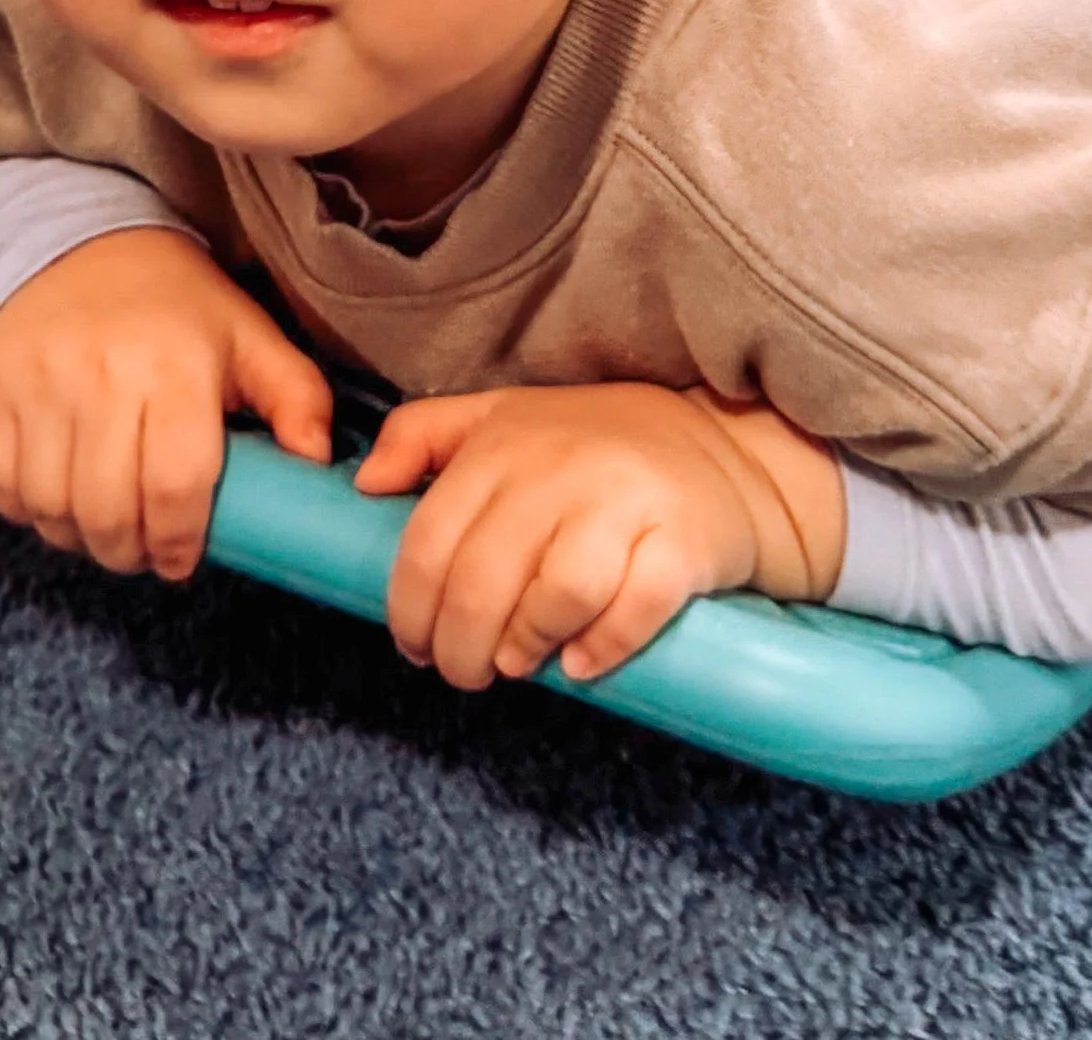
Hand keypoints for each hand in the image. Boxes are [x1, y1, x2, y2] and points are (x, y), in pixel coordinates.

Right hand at [0, 227, 332, 578]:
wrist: (83, 240)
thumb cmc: (178, 303)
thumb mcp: (249, 335)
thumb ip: (296, 396)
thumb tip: (318, 462)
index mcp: (177, 365)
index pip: (176, 484)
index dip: (179, 540)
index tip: (182, 559)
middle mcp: (103, 373)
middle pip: (107, 508)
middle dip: (128, 553)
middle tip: (143, 552)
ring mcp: (40, 380)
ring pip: (50, 505)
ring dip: (77, 539)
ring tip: (103, 532)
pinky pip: (0, 481)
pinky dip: (27, 512)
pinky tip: (58, 504)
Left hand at [352, 381, 845, 689]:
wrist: (727, 449)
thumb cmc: (597, 447)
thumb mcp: (504, 419)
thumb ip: (425, 435)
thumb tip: (364, 484)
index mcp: (507, 441)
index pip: (430, 541)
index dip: (409, 610)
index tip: (414, 645)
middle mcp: (563, 465)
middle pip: (482, 580)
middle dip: (459, 649)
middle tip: (465, 672)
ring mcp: (627, 501)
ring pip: (557, 593)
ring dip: (526, 646)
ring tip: (522, 661)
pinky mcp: (685, 542)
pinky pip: (635, 607)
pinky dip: (600, 646)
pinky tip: (582, 661)